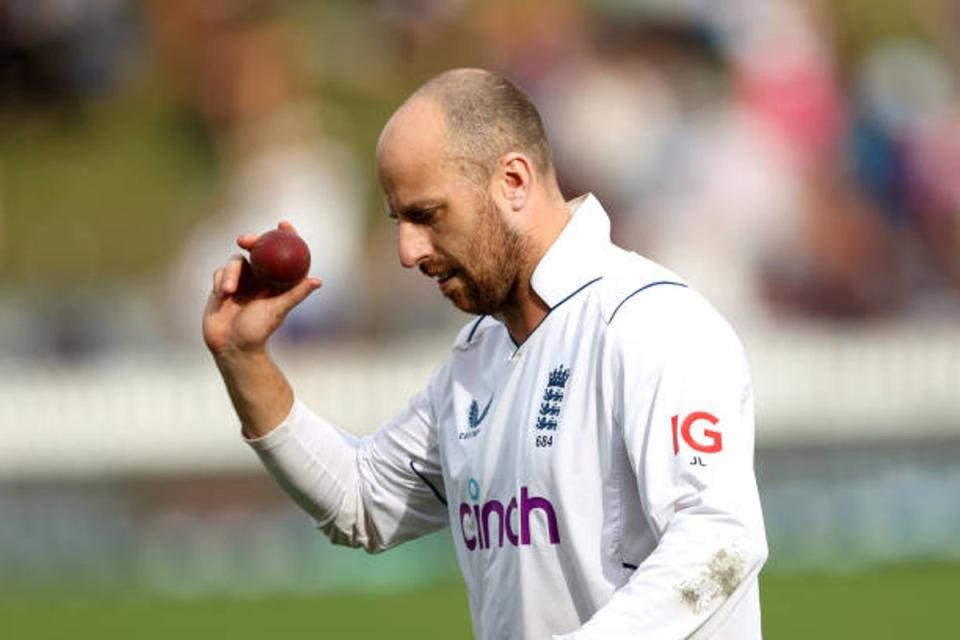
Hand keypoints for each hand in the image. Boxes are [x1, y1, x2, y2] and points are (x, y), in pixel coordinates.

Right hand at [203, 221, 321, 355]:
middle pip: (256, 249)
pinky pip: (219, 272)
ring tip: (227, 291)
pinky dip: (220, 280)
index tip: (283, 224)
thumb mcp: (277, 310)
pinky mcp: (222, 285)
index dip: (284, 236)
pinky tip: (221, 295)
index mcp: (275, 280)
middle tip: (246, 240)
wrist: (231, 346)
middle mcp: (259, 277)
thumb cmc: (258, 331)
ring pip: (235, 261)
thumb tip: (317, 281)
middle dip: (251, 240)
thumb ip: (295, 294)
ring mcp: (240, 280)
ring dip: (230, 272)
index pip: (282, 253)